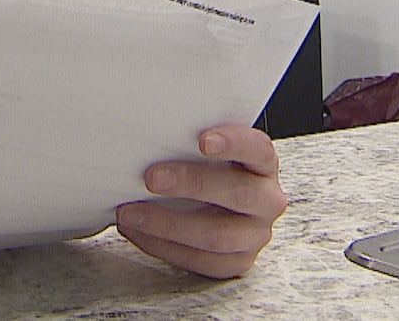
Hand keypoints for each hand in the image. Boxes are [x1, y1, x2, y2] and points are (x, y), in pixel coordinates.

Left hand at [115, 126, 286, 278]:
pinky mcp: (237, 262)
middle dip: (191, 184)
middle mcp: (267, 200)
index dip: (234, 143)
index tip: (202, 140)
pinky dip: (163, 246)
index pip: (258, 149)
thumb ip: (187, 143)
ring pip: (217, 235)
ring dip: (167, 224)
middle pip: (238, 193)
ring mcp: (255, 235)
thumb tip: (142, 136)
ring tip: (132, 213)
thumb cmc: (205, 171)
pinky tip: (138, 232)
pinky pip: (201, 261)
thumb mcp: (202, 152)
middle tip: (152, 178)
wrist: (215, 206)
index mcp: (263, 164)